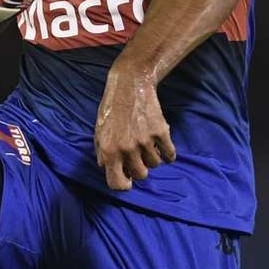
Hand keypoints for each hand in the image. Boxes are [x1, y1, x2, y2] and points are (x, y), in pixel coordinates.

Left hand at [94, 67, 176, 190]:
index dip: (123, 184)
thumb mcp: (99, 132)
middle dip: (140, 168)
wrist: (130, 84)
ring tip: (147, 144)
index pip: (117, 183)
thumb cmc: (111, 108)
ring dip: (153, 157)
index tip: (127, 179)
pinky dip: (168, 152)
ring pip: (155, 164)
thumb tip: (106, 168)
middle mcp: (126, 149)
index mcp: (109, 151)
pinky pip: (169, 154)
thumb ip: (102, 152)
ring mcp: (145, 141)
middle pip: (141, 175)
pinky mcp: (160, 131)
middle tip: (138, 156)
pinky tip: (162, 144)